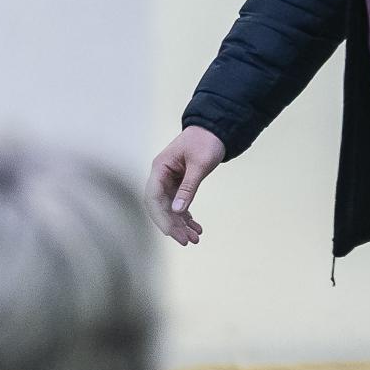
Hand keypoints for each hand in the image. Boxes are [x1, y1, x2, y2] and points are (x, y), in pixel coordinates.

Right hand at [147, 125, 225, 245]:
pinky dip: (187, 217)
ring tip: (195, 239)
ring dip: (181, 224)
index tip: (171, 232)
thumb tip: (177, 211)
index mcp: (160, 168)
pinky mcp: (179, 184)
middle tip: (187, 241)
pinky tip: (196, 228)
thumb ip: (188, 187)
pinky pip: (180, 204)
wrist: (215, 129)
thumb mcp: (199, 164)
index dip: (161, 217)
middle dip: (173, 225)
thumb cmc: (206, 141)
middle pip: (161, 207)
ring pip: (171, 208)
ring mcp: (169, 181)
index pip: (153, 198)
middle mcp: (161, 176)